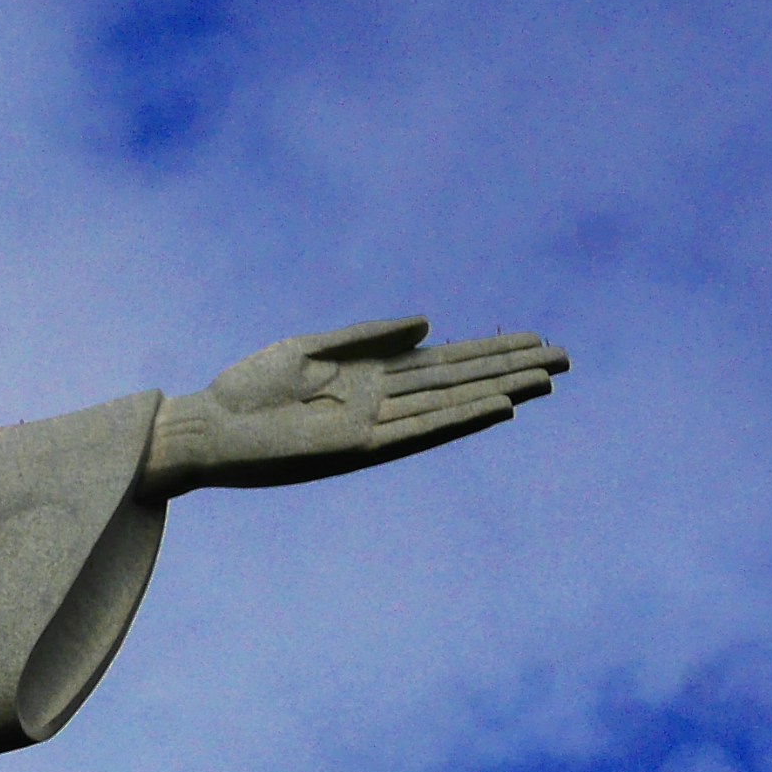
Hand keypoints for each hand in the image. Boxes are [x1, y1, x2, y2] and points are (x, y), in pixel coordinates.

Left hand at [141, 318, 569, 495]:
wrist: (205, 429)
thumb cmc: (246, 389)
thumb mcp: (309, 349)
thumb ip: (369, 336)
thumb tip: (430, 323)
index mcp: (369, 378)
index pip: (444, 363)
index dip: (489, 351)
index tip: (535, 338)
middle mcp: (380, 403)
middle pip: (459, 382)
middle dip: (510, 369)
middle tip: (566, 358)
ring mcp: (373, 427)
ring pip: (450, 405)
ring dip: (499, 392)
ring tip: (546, 380)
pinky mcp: (356, 447)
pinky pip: (419, 431)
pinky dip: (459, 418)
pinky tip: (497, 407)